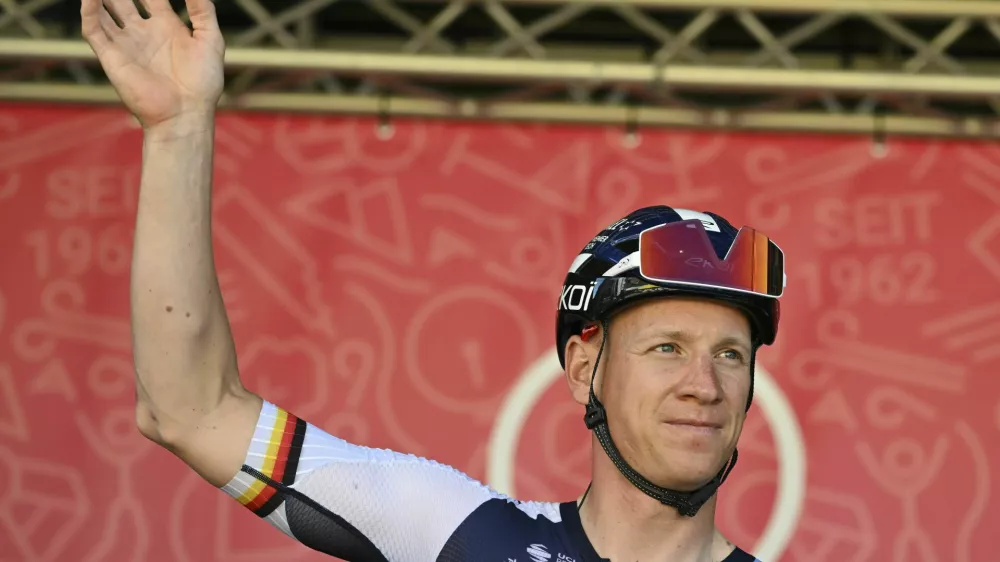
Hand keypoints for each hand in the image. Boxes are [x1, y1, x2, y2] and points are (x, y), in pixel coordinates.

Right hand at [81, 0, 224, 129]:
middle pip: (123, 1)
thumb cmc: (203, 81)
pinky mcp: (111, 57)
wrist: (186, 112)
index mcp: (168, 28)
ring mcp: (126, 44)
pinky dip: (88, 11)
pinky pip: (93, 30)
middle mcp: (144, 34)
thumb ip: (203, 10)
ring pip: (104, 12)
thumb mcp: (210, 40)